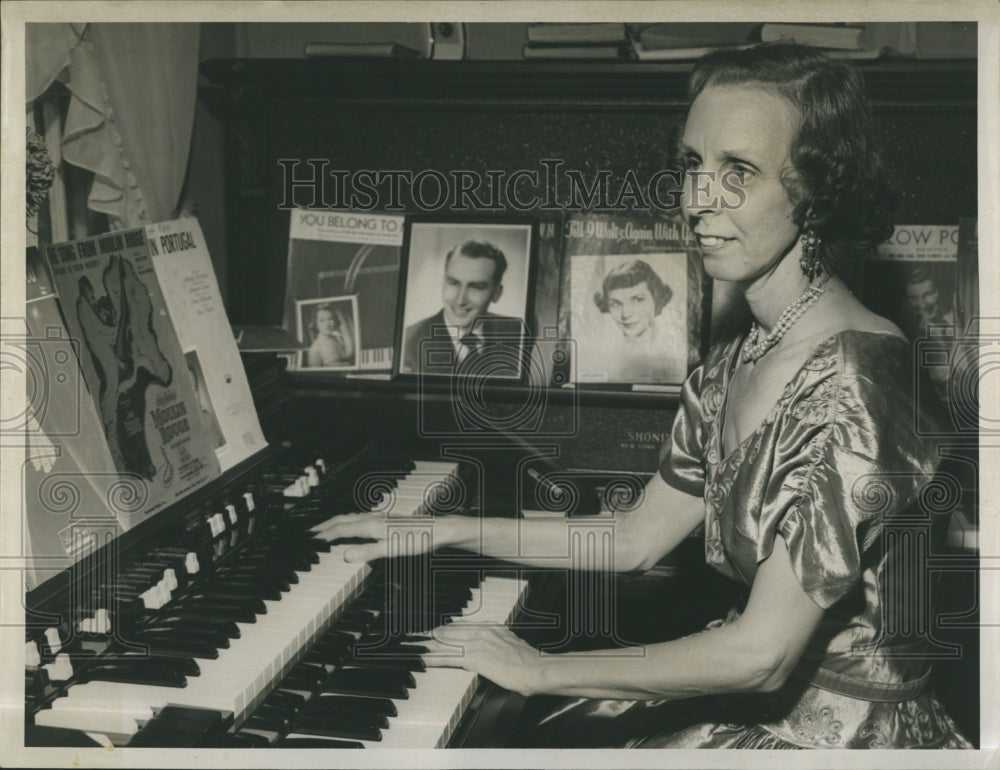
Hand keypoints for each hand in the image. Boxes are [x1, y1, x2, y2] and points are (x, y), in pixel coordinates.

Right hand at [310, 513, 459, 562]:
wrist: (439, 531)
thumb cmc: (417, 540)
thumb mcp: (391, 549)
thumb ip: (368, 552)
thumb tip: (344, 555)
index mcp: (371, 525)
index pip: (341, 528)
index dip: (324, 534)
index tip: (309, 540)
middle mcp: (373, 518)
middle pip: (343, 519)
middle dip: (326, 525)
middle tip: (311, 532)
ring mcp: (381, 518)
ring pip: (352, 517)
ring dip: (337, 522)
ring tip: (327, 528)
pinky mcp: (388, 521)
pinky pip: (361, 519)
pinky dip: (350, 522)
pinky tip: (356, 527)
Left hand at [421, 621, 542, 696]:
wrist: (538, 669)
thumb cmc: (529, 663)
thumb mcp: (511, 647)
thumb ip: (497, 645)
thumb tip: (490, 652)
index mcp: (490, 628)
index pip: (460, 626)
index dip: (444, 629)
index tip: (433, 631)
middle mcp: (482, 631)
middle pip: (449, 630)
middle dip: (431, 634)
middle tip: (414, 637)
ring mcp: (477, 643)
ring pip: (445, 642)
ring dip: (427, 644)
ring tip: (412, 646)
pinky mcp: (475, 657)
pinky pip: (448, 657)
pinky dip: (432, 658)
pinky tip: (423, 660)